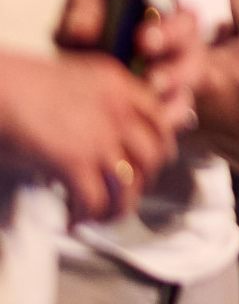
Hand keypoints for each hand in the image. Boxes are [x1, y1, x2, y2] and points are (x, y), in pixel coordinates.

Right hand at [0, 47, 182, 223]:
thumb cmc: (16, 84)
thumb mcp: (69, 82)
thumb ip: (92, 106)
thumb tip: (93, 142)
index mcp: (118, 85)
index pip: (158, 121)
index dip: (157, 149)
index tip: (146, 165)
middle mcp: (118, 109)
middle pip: (151, 157)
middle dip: (140, 182)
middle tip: (123, 194)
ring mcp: (100, 136)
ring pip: (129, 185)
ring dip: (116, 208)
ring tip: (99, 217)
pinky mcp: (75, 161)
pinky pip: (95, 199)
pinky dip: (85, 216)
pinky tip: (72, 220)